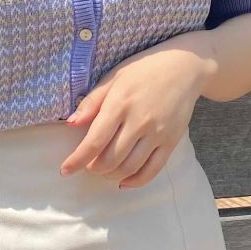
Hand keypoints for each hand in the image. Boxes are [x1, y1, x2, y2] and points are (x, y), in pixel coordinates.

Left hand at [59, 43, 210, 187]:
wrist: (185, 67)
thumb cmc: (144, 70)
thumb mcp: (114, 77)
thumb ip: (92, 102)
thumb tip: (71, 124)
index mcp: (120, 103)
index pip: (94, 141)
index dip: (77, 160)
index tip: (65, 170)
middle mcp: (139, 121)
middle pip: (110, 159)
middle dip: (93, 168)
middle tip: (88, 164)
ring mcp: (157, 133)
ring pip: (129, 167)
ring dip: (111, 175)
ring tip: (104, 170)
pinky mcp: (172, 141)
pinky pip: (153, 170)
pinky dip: (136, 181)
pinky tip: (124, 182)